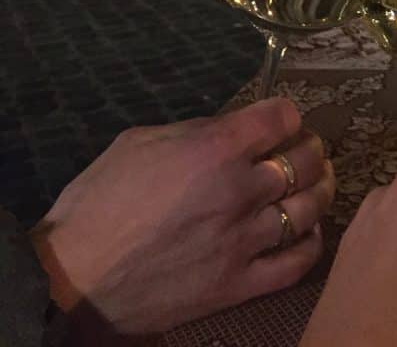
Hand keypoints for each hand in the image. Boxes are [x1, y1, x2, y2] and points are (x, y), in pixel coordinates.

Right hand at [31, 100, 332, 342]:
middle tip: (310, 147)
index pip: (280, 117)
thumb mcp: (142, 140)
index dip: (287, 113)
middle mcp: (240, 189)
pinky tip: (309, 231)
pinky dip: (311, 243)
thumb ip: (195, 130)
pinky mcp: (239, 284)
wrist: (74, 277)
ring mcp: (244, 240)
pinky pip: (296, 262)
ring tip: (320, 182)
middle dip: (311, 147)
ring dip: (322, 189)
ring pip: (309, 208)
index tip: (285, 118)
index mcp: (216, 148)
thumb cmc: (99, 200)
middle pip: (304, 160)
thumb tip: (229, 129)